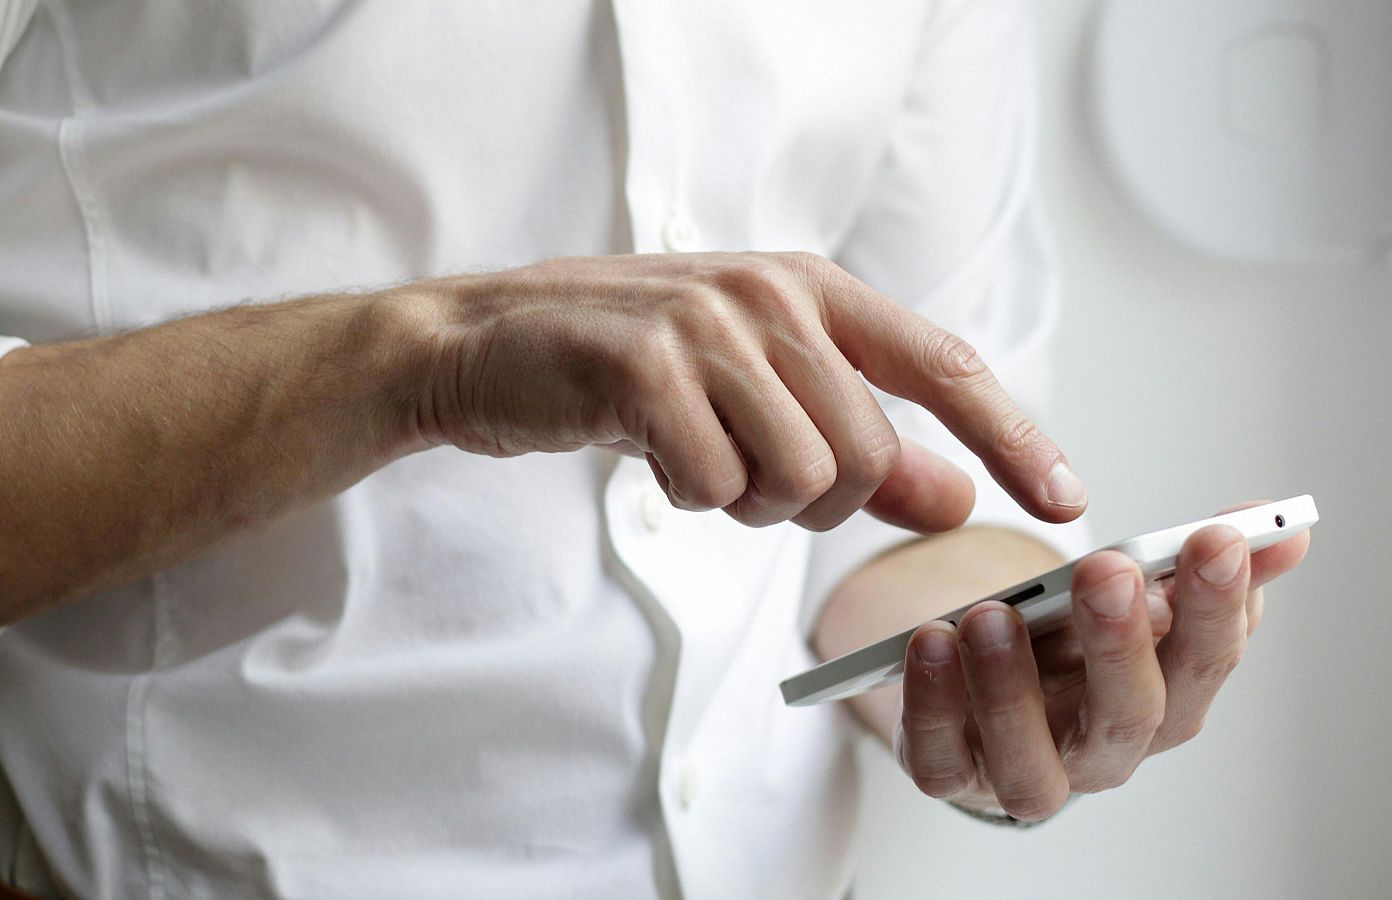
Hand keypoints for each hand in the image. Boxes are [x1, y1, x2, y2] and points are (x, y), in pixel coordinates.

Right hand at [416, 252, 1086, 531]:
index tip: (1065, 500)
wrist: (485, 343)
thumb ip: (860, 443)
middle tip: (744, 475)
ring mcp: (707, 326)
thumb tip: (956, 498)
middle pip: (865, 454)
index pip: (944, 365)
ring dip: (746, 502)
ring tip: (694, 455)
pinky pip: (716, 487)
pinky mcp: (645, 368)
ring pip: (799, 478)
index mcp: (811, 288)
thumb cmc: (627, 368)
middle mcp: (771, 294)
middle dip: (814, 500)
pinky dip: (688, 497)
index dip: (1013, 436)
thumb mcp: (754, 393)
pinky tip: (648, 453)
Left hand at [892, 503, 1311, 819]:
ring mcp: (1024, 772)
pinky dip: (932, 706)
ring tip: (991, 615)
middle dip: (1121, 643)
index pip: (1204, 662)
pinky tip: (929, 642)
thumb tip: (1283, 527)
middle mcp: (1102, 752)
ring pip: (1031, 762)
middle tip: (1107, 571)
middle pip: (1128, 717)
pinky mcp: (951, 775)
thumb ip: (1194, 565)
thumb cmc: (1067, 647)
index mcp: (1162, 702)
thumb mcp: (1129, 598)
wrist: (982, 690)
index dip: (1216, 605)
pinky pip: (939, 760)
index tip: (1213, 538)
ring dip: (1011, 687)